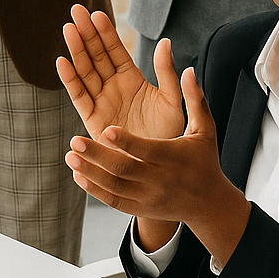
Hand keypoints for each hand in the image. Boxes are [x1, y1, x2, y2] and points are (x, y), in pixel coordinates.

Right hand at [56, 8, 185, 142]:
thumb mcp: (171, 100)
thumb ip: (166, 73)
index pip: (116, 50)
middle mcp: (114, 87)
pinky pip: (79, 96)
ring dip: (76, 50)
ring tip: (68, 28)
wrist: (158, 165)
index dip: (106, 32)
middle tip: (76, 10)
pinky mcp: (92, 120)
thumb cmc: (169, 133)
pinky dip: (70, 80)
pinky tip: (62, 61)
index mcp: (132, 79)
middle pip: (96, 55)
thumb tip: (165, 41)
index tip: (96, 13)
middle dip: (86, 33)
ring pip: (85, 71)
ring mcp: (102, 102)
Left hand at [65, 68, 250, 266]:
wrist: (207, 202)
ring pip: (114, 186)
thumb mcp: (205, 128)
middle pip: (124, 169)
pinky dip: (94, 189)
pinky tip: (78, 175)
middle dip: (98, 156)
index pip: (148, 150)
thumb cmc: (204, 158)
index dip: (127, 141)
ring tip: (70, 156)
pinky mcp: (139, 208)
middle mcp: (159, 179)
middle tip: (74, 140)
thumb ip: (194, 98)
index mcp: (174, 158)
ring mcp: (147, 197)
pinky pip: (112, 200)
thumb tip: (188, 69)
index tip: (107, 129)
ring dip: (90, 172)